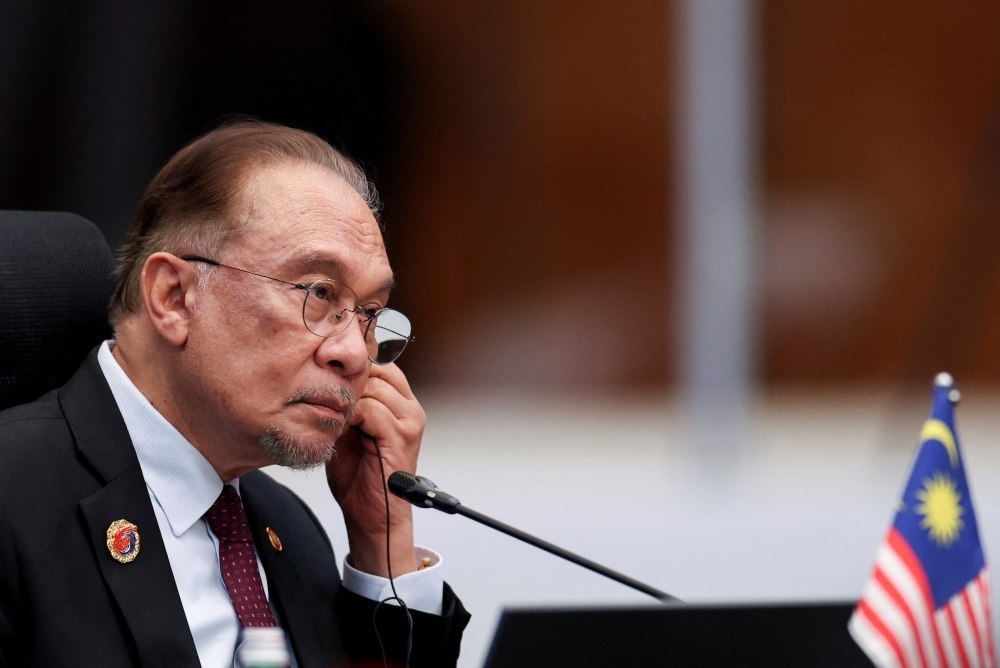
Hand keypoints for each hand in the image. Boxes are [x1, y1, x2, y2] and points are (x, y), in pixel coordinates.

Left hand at [326, 362, 424, 576]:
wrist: (370, 515)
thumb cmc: (358, 476)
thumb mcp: (347, 428)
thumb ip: (345, 402)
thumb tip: (323, 377)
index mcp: (401, 402)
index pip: (380, 362)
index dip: (352, 366)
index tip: (326, 372)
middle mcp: (410, 407)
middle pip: (376, 370)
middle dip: (346, 380)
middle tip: (323, 395)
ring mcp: (409, 421)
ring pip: (372, 388)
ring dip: (347, 399)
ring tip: (331, 415)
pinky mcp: (402, 437)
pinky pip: (372, 411)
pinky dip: (351, 416)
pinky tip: (339, 428)